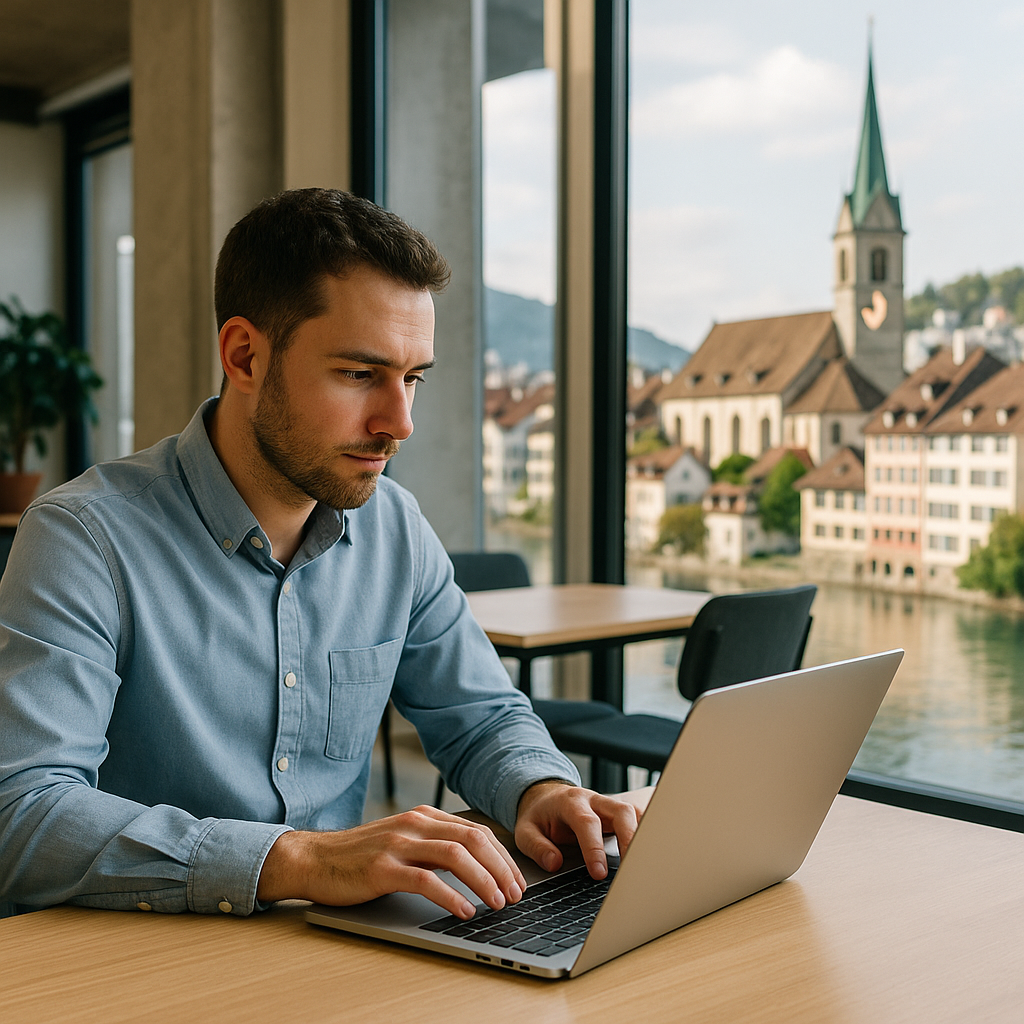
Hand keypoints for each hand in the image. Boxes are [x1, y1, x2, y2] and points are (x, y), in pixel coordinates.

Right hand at [257, 805, 526, 918]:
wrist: (315, 859)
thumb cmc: (361, 856)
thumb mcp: (403, 840)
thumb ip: (434, 844)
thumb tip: (477, 864)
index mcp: (424, 816)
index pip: (476, 831)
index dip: (502, 856)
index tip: (517, 879)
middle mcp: (414, 824)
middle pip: (473, 840)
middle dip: (500, 868)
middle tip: (516, 894)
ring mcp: (398, 844)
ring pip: (455, 856)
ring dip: (483, 881)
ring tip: (497, 903)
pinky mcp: (382, 868)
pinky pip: (425, 880)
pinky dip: (451, 896)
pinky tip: (464, 911)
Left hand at [514, 781, 640, 880]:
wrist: (546, 798)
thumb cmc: (539, 817)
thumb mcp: (525, 831)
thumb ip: (537, 847)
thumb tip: (555, 863)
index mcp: (570, 802)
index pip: (587, 823)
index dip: (594, 848)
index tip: (599, 873)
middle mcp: (594, 800)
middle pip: (621, 811)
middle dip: (630, 838)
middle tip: (632, 869)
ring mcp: (609, 806)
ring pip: (635, 814)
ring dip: (643, 837)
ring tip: (646, 866)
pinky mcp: (619, 814)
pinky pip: (639, 818)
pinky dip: (648, 834)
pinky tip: (651, 855)